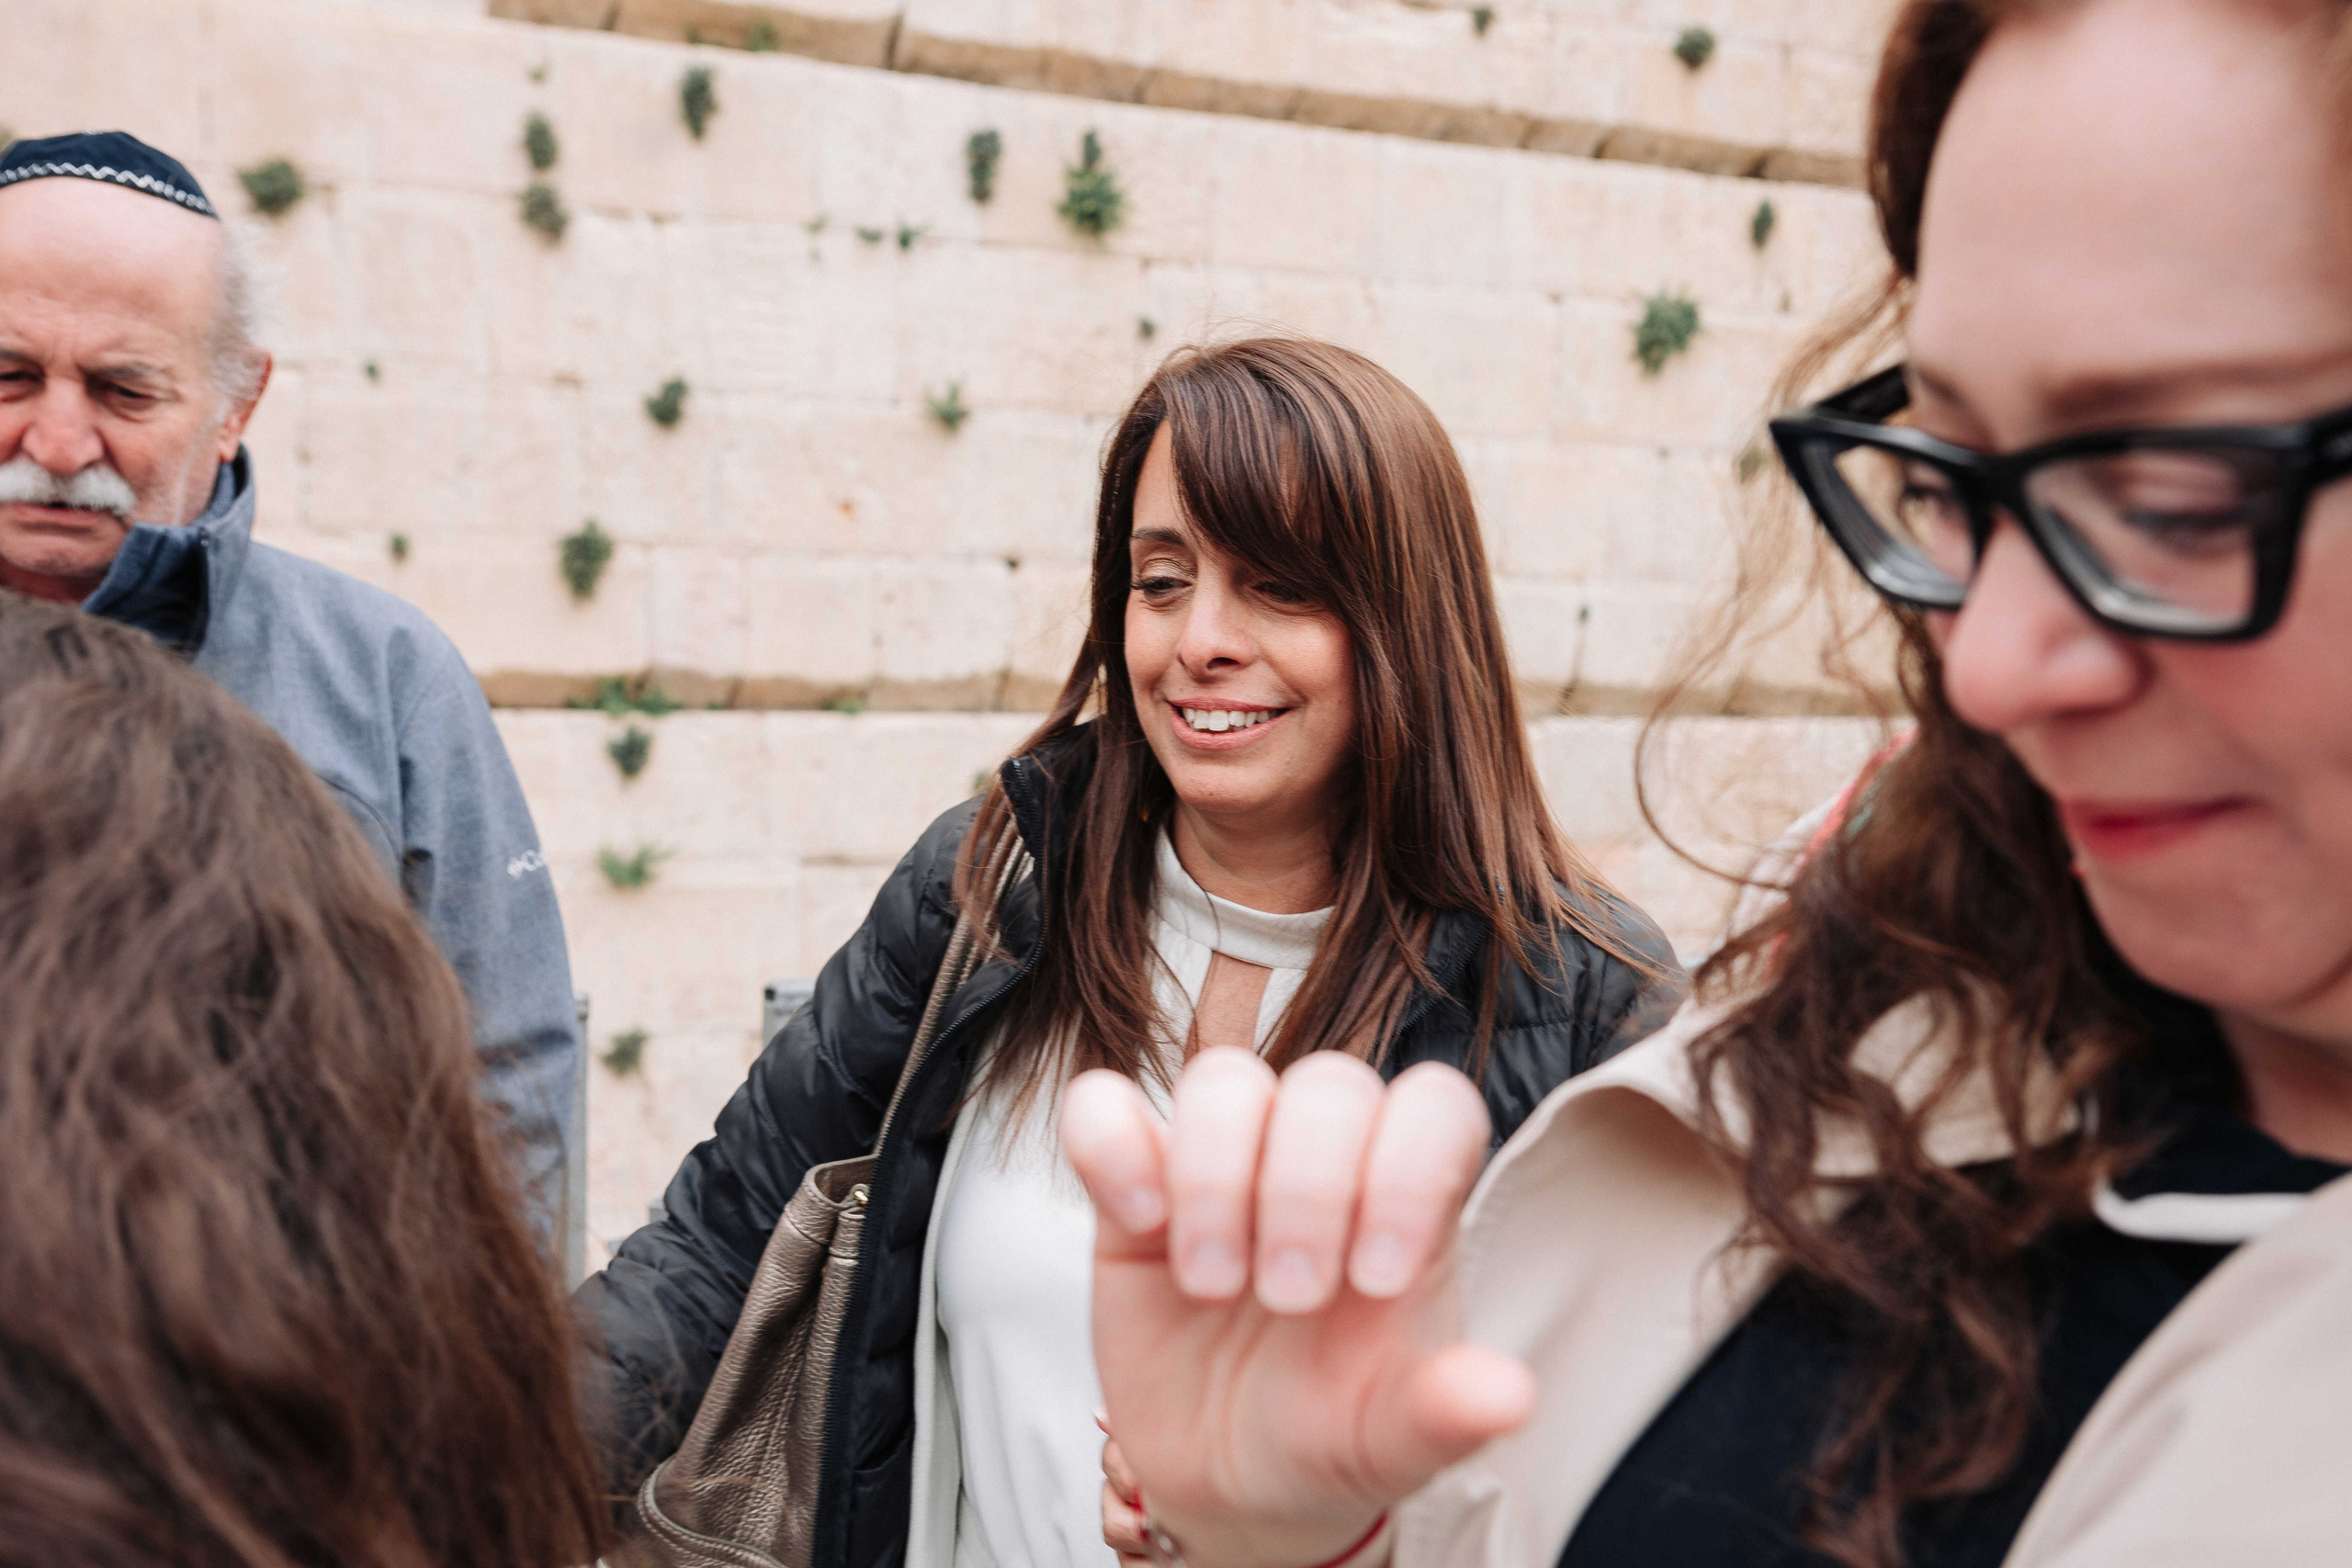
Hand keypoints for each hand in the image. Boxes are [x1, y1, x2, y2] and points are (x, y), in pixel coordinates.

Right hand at [1063, 1048, 1534, 1567]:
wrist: (1227, 1481)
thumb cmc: (1328, 1436)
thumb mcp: (1389, 1442)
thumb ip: (1446, 1414)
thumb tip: (1510, 1394)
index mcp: (1408, 1203)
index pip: (1434, 1109)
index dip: (1410, 1167)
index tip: (1379, 1279)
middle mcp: (1322, 1162)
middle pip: (1331, 1084)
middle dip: (1308, 1188)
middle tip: (1291, 1298)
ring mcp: (1224, 1163)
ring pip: (1224, 1080)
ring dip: (1216, 1174)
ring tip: (1212, 1284)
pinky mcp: (1133, 1184)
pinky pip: (1104, 1109)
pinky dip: (1112, 1143)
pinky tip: (1139, 1220)